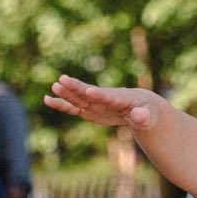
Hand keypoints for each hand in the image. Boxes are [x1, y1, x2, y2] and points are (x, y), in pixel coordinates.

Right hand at [43, 74, 160, 130]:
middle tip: (63, 80)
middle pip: (90, 93)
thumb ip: (142, 117)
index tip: (90, 91)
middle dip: (77, 88)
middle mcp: (105, 98)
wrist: (139, 106)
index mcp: (122, 98)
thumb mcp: (148, 116)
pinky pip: (74, 108)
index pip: (110, 96)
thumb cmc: (146, 111)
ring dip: (67, 94)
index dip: (101, 94)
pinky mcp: (89, 110)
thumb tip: (139, 116)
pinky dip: (62, 105)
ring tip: (54, 87)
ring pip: (79, 99)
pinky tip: (48, 100)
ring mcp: (96, 103)